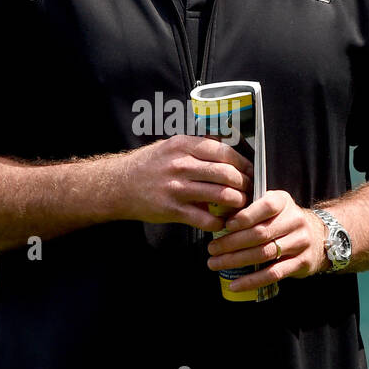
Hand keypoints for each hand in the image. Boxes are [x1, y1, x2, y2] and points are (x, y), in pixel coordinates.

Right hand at [116, 134, 252, 230]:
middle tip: (248, 191)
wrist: (117, 186)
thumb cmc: (148, 166)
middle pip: (227, 174)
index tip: (250, 172)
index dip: (243, 163)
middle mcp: (181, 164)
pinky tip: (220, 222)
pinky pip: (205, 219)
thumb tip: (228, 147)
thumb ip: (196, 146)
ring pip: (221, 195)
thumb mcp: (170, 146)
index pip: (224, 152)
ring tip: (238, 206)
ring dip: (236, 203)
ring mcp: (176, 188)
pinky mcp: (172, 210)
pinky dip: (218, 222)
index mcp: (183, 145)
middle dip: (244, 185)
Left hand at [206, 190, 327, 291]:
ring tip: (216, 264)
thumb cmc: (283, 220)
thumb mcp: (272, 207)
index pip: (266, 206)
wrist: (318, 236)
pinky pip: (273, 274)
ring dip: (236, 261)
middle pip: (260, 233)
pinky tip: (235, 284)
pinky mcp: (301, 263)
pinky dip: (252, 280)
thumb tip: (216, 217)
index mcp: (284, 202)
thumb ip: (250, 208)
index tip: (225, 226)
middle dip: (232, 243)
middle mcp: (295, 221)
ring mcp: (300, 243)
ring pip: (264, 254)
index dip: (245, 216)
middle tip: (211, 249)